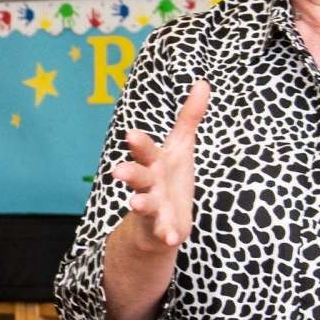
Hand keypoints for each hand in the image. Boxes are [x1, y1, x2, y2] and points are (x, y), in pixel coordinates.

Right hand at [112, 79, 211, 252]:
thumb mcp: (181, 147)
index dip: (139, 143)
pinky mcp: (161, 228)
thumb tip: (203, 81)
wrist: (160, 221)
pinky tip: (171, 238)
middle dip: (128, 173)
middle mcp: (149, 184)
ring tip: (136, 203)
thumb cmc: (170, 179)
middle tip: (116, 171)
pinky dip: (165, 234)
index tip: (131, 134)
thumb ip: (189, 116)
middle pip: (137, 176)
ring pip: (144, 204)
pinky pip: (163, 232)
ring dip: (141, 203)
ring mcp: (153, 207)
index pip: (145, 150)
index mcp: (154, 163)